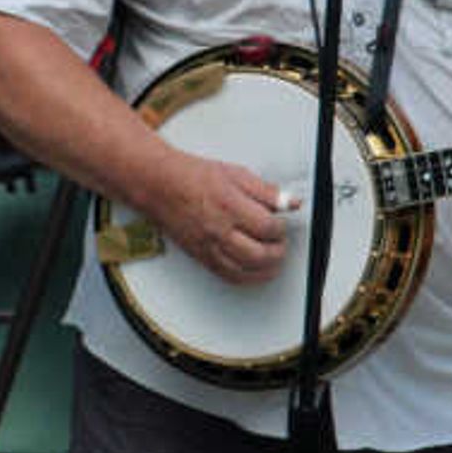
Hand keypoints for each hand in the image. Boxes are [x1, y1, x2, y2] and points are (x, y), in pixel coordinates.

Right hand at [141, 150, 292, 286]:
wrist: (161, 186)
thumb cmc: (194, 177)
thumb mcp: (236, 174)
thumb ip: (266, 191)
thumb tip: (290, 201)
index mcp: (230, 206)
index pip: (267, 227)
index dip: (281, 228)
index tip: (281, 224)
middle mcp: (219, 230)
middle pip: (259, 254)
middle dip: (277, 252)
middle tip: (280, 243)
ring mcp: (209, 246)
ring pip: (245, 270)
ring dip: (266, 269)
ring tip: (273, 259)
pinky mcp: (201, 256)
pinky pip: (228, 276)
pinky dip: (246, 278)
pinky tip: (254, 272)